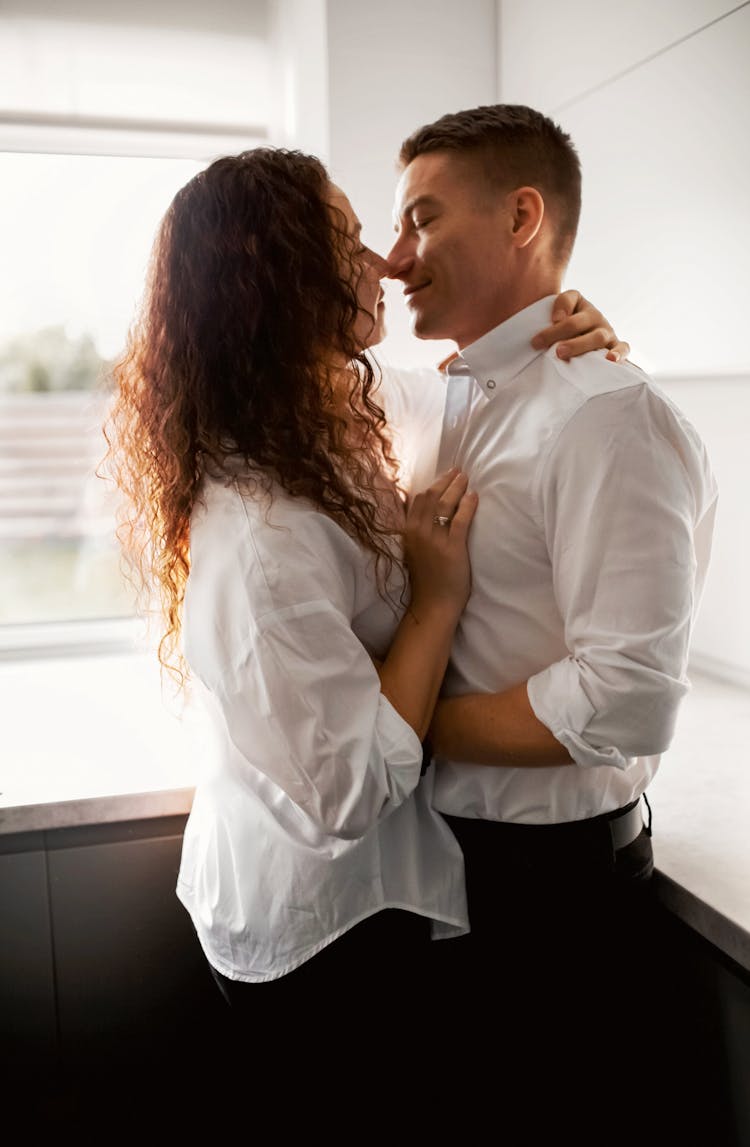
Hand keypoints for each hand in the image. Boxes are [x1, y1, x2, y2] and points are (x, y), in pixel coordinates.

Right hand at [403, 468, 477, 616]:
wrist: (432, 605)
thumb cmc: (426, 580)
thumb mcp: (413, 551)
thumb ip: (416, 532)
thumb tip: (422, 512)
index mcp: (407, 532)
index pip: (418, 500)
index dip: (432, 485)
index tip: (443, 477)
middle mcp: (417, 532)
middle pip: (431, 497)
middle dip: (445, 481)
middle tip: (458, 471)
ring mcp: (434, 540)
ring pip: (445, 504)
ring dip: (456, 487)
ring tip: (466, 479)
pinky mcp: (451, 548)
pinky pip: (461, 519)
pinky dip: (468, 505)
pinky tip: (474, 496)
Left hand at [531, 289, 629, 362]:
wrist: (583, 335)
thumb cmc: (566, 325)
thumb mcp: (559, 310)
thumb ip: (559, 307)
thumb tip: (558, 319)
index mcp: (580, 305)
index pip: (568, 302)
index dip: (555, 317)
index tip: (538, 338)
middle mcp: (595, 316)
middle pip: (578, 324)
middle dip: (560, 334)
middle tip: (548, 347)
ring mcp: (607, 331)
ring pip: (597, 337)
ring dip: (579, 345)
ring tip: (563, 354)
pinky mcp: (616, 345)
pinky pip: (623, 348)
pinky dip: (619, 353)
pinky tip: (611, 359)